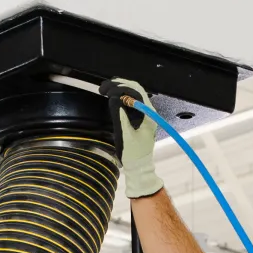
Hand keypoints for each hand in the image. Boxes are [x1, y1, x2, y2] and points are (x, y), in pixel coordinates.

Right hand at [110, 77, 161, 200]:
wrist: (139, 167)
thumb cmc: (133, 154)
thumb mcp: (125, 135)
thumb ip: (120, 116)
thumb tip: (115, 98)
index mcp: (148, 115)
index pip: (137, 91)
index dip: (121, 86)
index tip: (107, 88)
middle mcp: (149, 111)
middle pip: (136, 90)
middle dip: (120, 85)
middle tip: (104, 88)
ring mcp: (145, 114)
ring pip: (134, 94)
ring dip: (120, 90)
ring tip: (105, 90)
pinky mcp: (140, 117)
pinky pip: (132, 102)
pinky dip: (122, 97)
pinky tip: (112, 96)